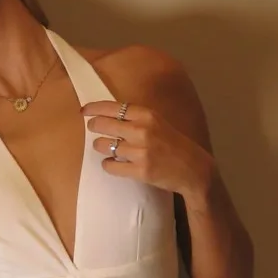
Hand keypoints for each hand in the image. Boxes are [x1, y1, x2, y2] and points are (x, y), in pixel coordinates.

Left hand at [80, 101, 213, 202]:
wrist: (193, 169)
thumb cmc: (174, 144)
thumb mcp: (159, 123)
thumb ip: (137, 119)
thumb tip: (110, 115)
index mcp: (147, 115)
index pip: (113, 107)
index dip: (95, 108)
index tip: (84, 111)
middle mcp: (142, 130)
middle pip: (104, 124)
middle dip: (94, 126)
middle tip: (92, 129)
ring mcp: (140, 151)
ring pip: (104, 146)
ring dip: (100, 146)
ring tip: (104, 147)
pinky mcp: (140, 170)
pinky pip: (110, 166)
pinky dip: (108, 164)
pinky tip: (112, 163)